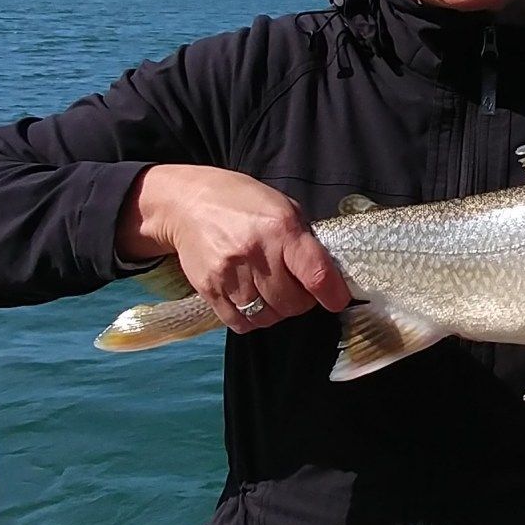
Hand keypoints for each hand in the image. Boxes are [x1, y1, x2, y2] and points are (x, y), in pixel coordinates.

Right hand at [117, 165, 351, 333]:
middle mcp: (255, 253)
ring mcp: (229, 274)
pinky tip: (253, 301)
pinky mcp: (209, 290)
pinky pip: (240, 322)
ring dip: (278, 311)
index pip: (316, 274)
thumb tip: (327, 275)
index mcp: (281, 229)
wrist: (187, 203)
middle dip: (302, 301)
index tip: (337, 300)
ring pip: (268, 316)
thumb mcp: (284, 207)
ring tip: (274, 293)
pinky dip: (253, 319)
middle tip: (297, 288)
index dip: (333, 294)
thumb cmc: (243, 202)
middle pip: (292, 303)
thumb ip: (305, 240)